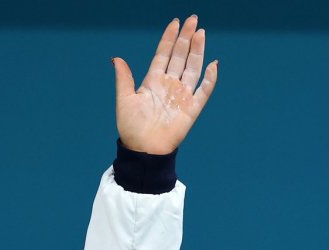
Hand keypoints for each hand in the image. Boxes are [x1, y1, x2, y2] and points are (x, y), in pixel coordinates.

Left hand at [113, 16, 217, 154]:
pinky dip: (209, 79)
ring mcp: (182, 96)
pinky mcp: (191, 109)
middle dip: (187, 38)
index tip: (176, 22)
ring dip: (197, 51)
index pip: (164, 54)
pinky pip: (203, 91)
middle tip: (193, 20)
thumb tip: (116, 58)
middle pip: (180, 56)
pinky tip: (212, 64)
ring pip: (192, 68)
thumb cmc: (131, 128)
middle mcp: (169, 85)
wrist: (143, 150)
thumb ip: (124, 78)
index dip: (169, 38)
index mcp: (153, 81)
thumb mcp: (124, 100)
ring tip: (201, 33)